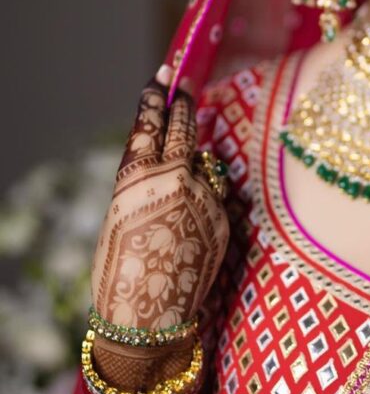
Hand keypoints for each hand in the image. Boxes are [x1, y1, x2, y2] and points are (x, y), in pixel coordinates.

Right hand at [90, 66, 228, 329]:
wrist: (149, 318)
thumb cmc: (121, 270)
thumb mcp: (121, 214)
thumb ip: (147, 181)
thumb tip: (171, 159)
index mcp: (138, 176)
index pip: (150, 122)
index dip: (156, 95)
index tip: (164, 75)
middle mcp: (175, 179)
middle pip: (185, 129)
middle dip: (184, 105)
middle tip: (184, 85)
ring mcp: (204, 198)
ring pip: (204, 164)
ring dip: (195, 157)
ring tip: (184, 158)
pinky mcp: (223, 219)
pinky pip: (214, 195)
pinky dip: (204, 195)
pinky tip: (190, 213)